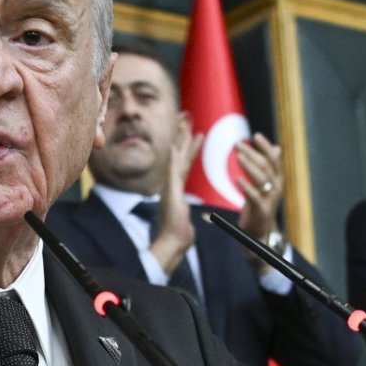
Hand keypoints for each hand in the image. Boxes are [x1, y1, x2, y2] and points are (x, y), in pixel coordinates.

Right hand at [151, 117, 199, 272]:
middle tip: (187, 120)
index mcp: (176, 190)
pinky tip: (175, 147)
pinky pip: (172, 174)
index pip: (184, 165)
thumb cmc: (179, 237)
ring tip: (185, 125)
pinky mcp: (170, 194)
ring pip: (176, 160)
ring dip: (180, 142)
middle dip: (184, 138)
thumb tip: (186, 213)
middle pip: (180, 157)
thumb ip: (185, 213)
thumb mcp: (185, 220)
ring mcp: (170, 189)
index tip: (195, 134)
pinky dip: (173, 160)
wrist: (172, 245)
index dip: (189, 149)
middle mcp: (172, 186)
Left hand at [236, 133, 284, 238]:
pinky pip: (254, 196)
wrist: (260, 233)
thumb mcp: (265, 185)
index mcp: (277, 180)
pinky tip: (237, 178)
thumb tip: (277, 148)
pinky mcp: (262, 210)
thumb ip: (269, 167)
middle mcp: (276, 187)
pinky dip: (246, 186)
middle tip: (237, 144)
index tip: (255, 135)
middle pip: (265, 165)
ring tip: (238, 156)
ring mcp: (270, 199)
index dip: (265, 146)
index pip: (273, 159)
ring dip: (249, 165)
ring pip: (261, 178)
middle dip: (251, 153)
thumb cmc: (260, 206)